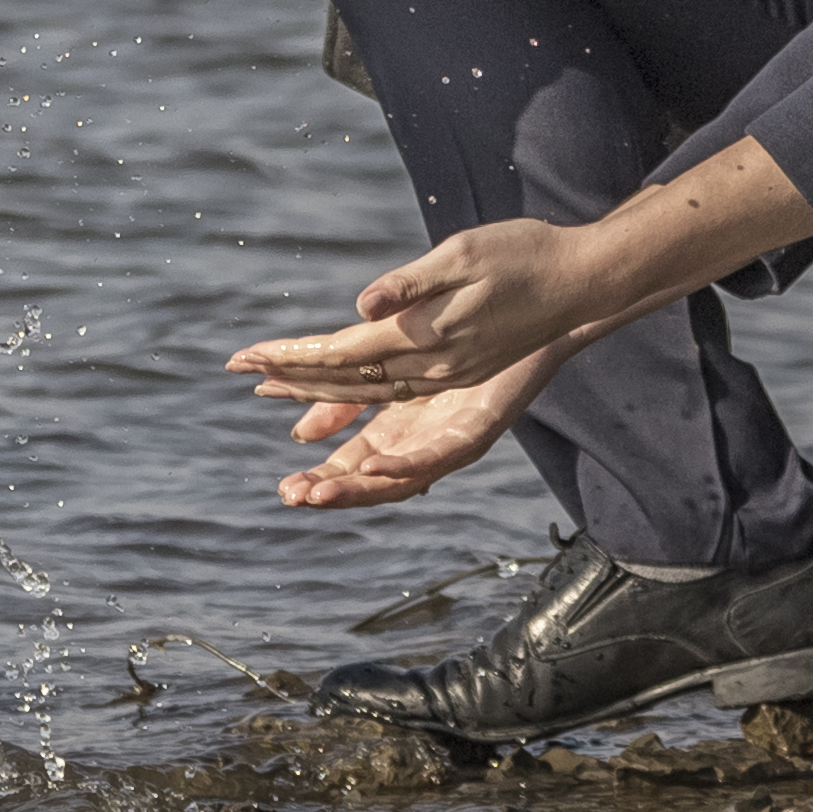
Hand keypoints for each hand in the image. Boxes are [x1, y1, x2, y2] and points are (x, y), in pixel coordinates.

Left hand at [223, 218, 611, 405]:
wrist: (583, 279)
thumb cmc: (524, 254)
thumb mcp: (464, 254)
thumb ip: (410, 284)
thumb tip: (362, 306)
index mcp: (427, 338)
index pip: (340, 354)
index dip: (289, 357)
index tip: (243, 358)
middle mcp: (433, 368)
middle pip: (346, 382)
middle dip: (289, 378)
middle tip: (239, 373)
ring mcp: (448, 376)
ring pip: (368, 395)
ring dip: (318, 394)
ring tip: (272, 391)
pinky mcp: (459, 373)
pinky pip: (394, 394)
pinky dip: (356, 395)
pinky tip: (338, 394)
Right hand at [269, 345, 566, 509]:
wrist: (529, 314)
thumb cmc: (462, 335)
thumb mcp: (388, 365)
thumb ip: (349, 397)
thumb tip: (301, 435)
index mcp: (402, 430)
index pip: (352, 465)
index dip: (318, 478)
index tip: (284, 488)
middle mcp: (425, 443)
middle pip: (371, 480)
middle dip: (331, 491)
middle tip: (292, 497)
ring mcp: (450, 440)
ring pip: (400, 478)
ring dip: (358, 488)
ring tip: (320, 493)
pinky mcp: (477, 429)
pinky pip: (437, 454)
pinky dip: (404, 465)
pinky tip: (373, 465)